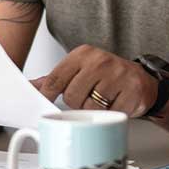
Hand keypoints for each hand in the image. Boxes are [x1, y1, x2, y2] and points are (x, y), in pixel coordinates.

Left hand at [33, 45, 156, 118]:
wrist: (140, 80)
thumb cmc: (106, 76)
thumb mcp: (79, 70)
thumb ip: (54, 79)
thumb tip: (29, 86)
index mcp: (83, 54)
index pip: (55, 79)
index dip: (48, 95)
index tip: (48, 102)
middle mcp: (100, 61)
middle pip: (71, 97)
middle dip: (77, 103)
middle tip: (89, 96)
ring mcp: (118, 75)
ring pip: (90, 108)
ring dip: (94, 111)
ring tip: (103, 100)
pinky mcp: (131, 92)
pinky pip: (110, 114)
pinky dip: (111, 114)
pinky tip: (115, 103)